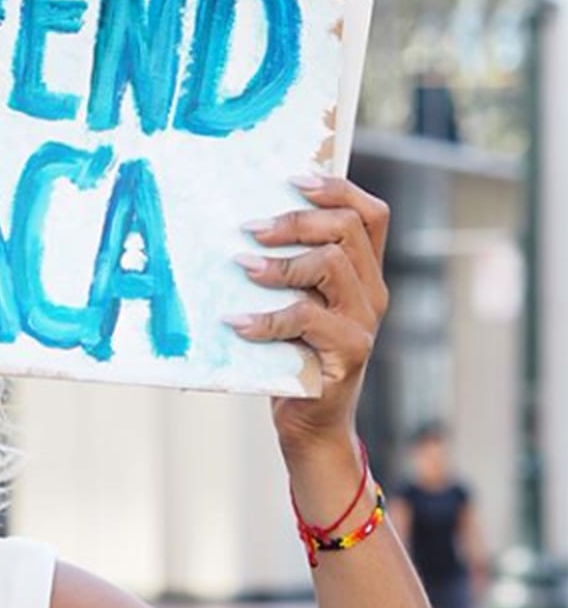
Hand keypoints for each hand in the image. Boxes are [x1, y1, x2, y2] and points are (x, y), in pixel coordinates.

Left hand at [226, 173, 390, 455]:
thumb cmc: (292, 360)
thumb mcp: (292, 308)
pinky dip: (266, 319)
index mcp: (364, 276)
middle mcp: (371, 295)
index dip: (337, 189)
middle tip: (251, 229)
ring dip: (280, 264)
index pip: (370, 214)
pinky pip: (307, 319)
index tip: (294, 180)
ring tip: (243, 268)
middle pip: (347, 230)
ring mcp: (363, 325)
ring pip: (332, 265)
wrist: (310, 426)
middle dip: (296, 222)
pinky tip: (236, 323)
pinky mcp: (347, 355)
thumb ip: (287, 273)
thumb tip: (244, 228)